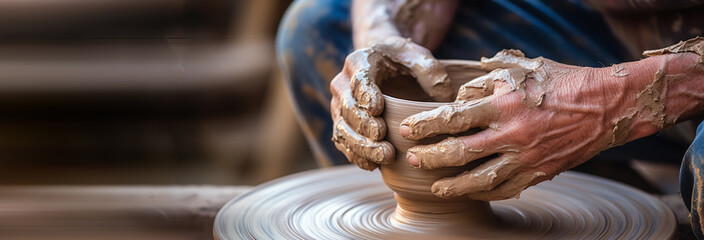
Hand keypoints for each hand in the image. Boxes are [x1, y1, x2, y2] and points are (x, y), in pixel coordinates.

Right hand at [331, 36, 453, 169]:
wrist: (382, 63)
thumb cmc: (401, 60)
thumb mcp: (418, 57)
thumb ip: (430, 70)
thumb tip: (443, 97)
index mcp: (359, 62)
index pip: (359, 80)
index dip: (366, 95)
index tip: (377, 109)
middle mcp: (342, 84)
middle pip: (348, 108)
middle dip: (364, 126)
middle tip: (383, 139)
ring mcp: (339, 106)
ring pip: (342, 129)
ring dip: (361, 146)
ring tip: (384, 157)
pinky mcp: (342, 124)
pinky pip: (343, 142)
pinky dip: (356, 155)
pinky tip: (373, 165)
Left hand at [399, 50, 631, 200]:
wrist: (608, 105)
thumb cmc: (562, 82)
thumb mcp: (523, 69)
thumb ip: (488, 78)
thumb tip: (462, 92)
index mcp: (504, 105)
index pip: (453, 118)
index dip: (426, 126)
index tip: (408, 130)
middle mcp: (512, 134)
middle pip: (459, 153)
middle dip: (431, 158)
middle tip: (413, 159)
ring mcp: (526, 158)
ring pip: (480, 179)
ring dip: (452, 184)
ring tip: (435, 187)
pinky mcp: (540, 173)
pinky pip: (506, 190)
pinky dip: (484, 193)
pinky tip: (470, 192)